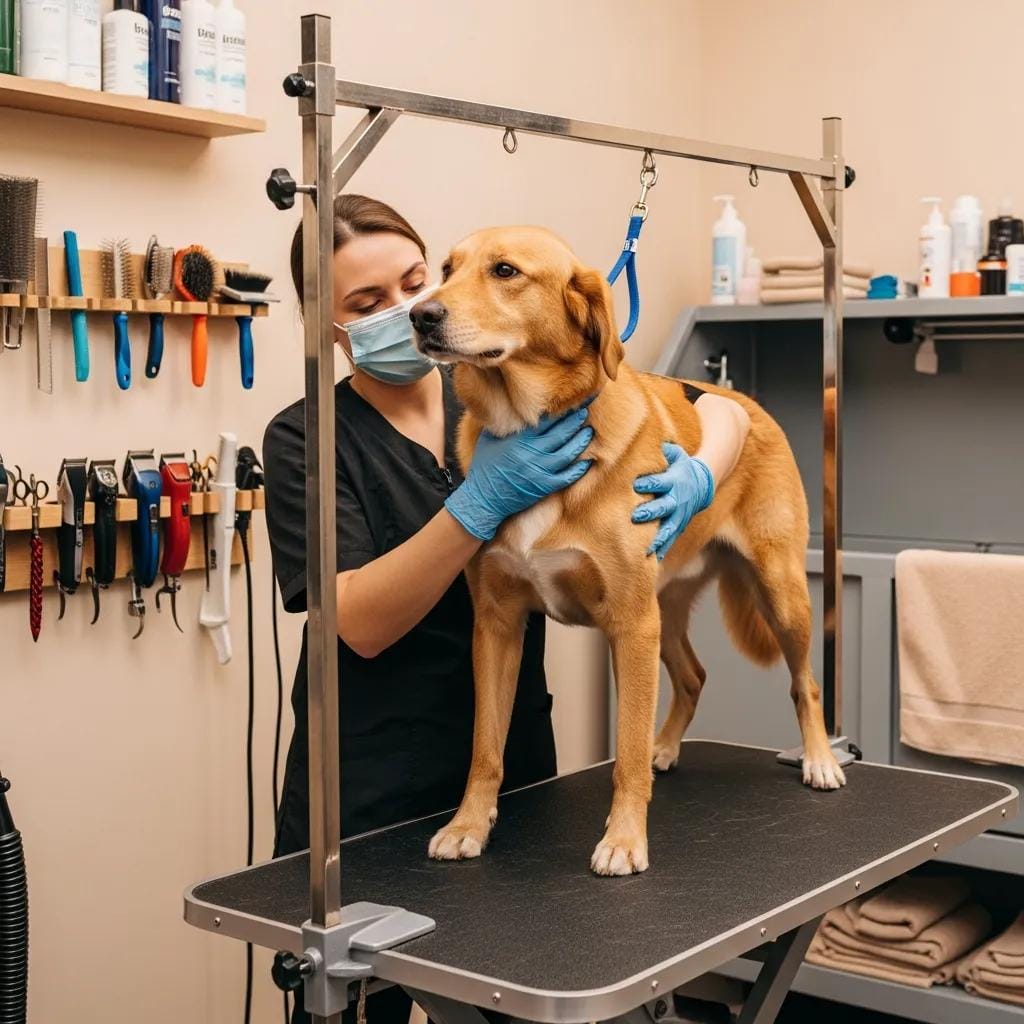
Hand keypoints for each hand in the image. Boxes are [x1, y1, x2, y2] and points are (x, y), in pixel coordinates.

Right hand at [446, 405, 594, 539]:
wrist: (482, 499)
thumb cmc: (484, 466)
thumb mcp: (489, 438)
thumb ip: (503, 422)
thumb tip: (511, 404)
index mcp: (519, 439)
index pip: (547, 419)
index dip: (563, 410)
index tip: (573, 401)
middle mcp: (531, 453)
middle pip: (561, 433)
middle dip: (575, 421)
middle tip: (584, 412)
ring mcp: (539, 471)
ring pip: (568, 453)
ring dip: (581, 441)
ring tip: (588, 432)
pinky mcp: (544, 487)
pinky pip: (568, 476)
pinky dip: (579, 467)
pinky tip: (587, 460)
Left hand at [632, 442, 713, 559]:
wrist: (702, 484)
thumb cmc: (680, 466)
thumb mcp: (676, 454)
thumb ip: (664, 449)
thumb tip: (651, 438)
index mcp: (674, 480)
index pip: (660, 481)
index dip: (649, 482)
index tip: (636, 484)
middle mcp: (677, 499)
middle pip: (664, 506)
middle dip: (651, 512)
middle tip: (635, 516)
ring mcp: (679, 515)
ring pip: (668, 528)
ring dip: (657, 538)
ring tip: (645, 550)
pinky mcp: (678, 526)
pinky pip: (670, 539)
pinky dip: (661, 549)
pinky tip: (650, 562)